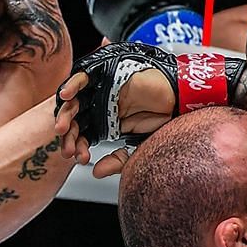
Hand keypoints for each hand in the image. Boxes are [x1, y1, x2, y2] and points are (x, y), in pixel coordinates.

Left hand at [55, 42, 244, 145]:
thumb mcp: (140, 147)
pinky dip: (72, 85)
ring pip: (76, 100)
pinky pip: (83, 78)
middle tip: (68, 147)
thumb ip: (119, 160)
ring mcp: (103, 90)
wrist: (182, 101)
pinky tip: (66, 97)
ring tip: (64, 128)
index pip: (84, 133)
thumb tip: (96, 172)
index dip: (77, 145)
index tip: (77, 157)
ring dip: (66, 113)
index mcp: (107, 122)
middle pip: (76, 118)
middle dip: (68, 134)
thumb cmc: (166, 122)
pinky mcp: (107, 74)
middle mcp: (102, 105)